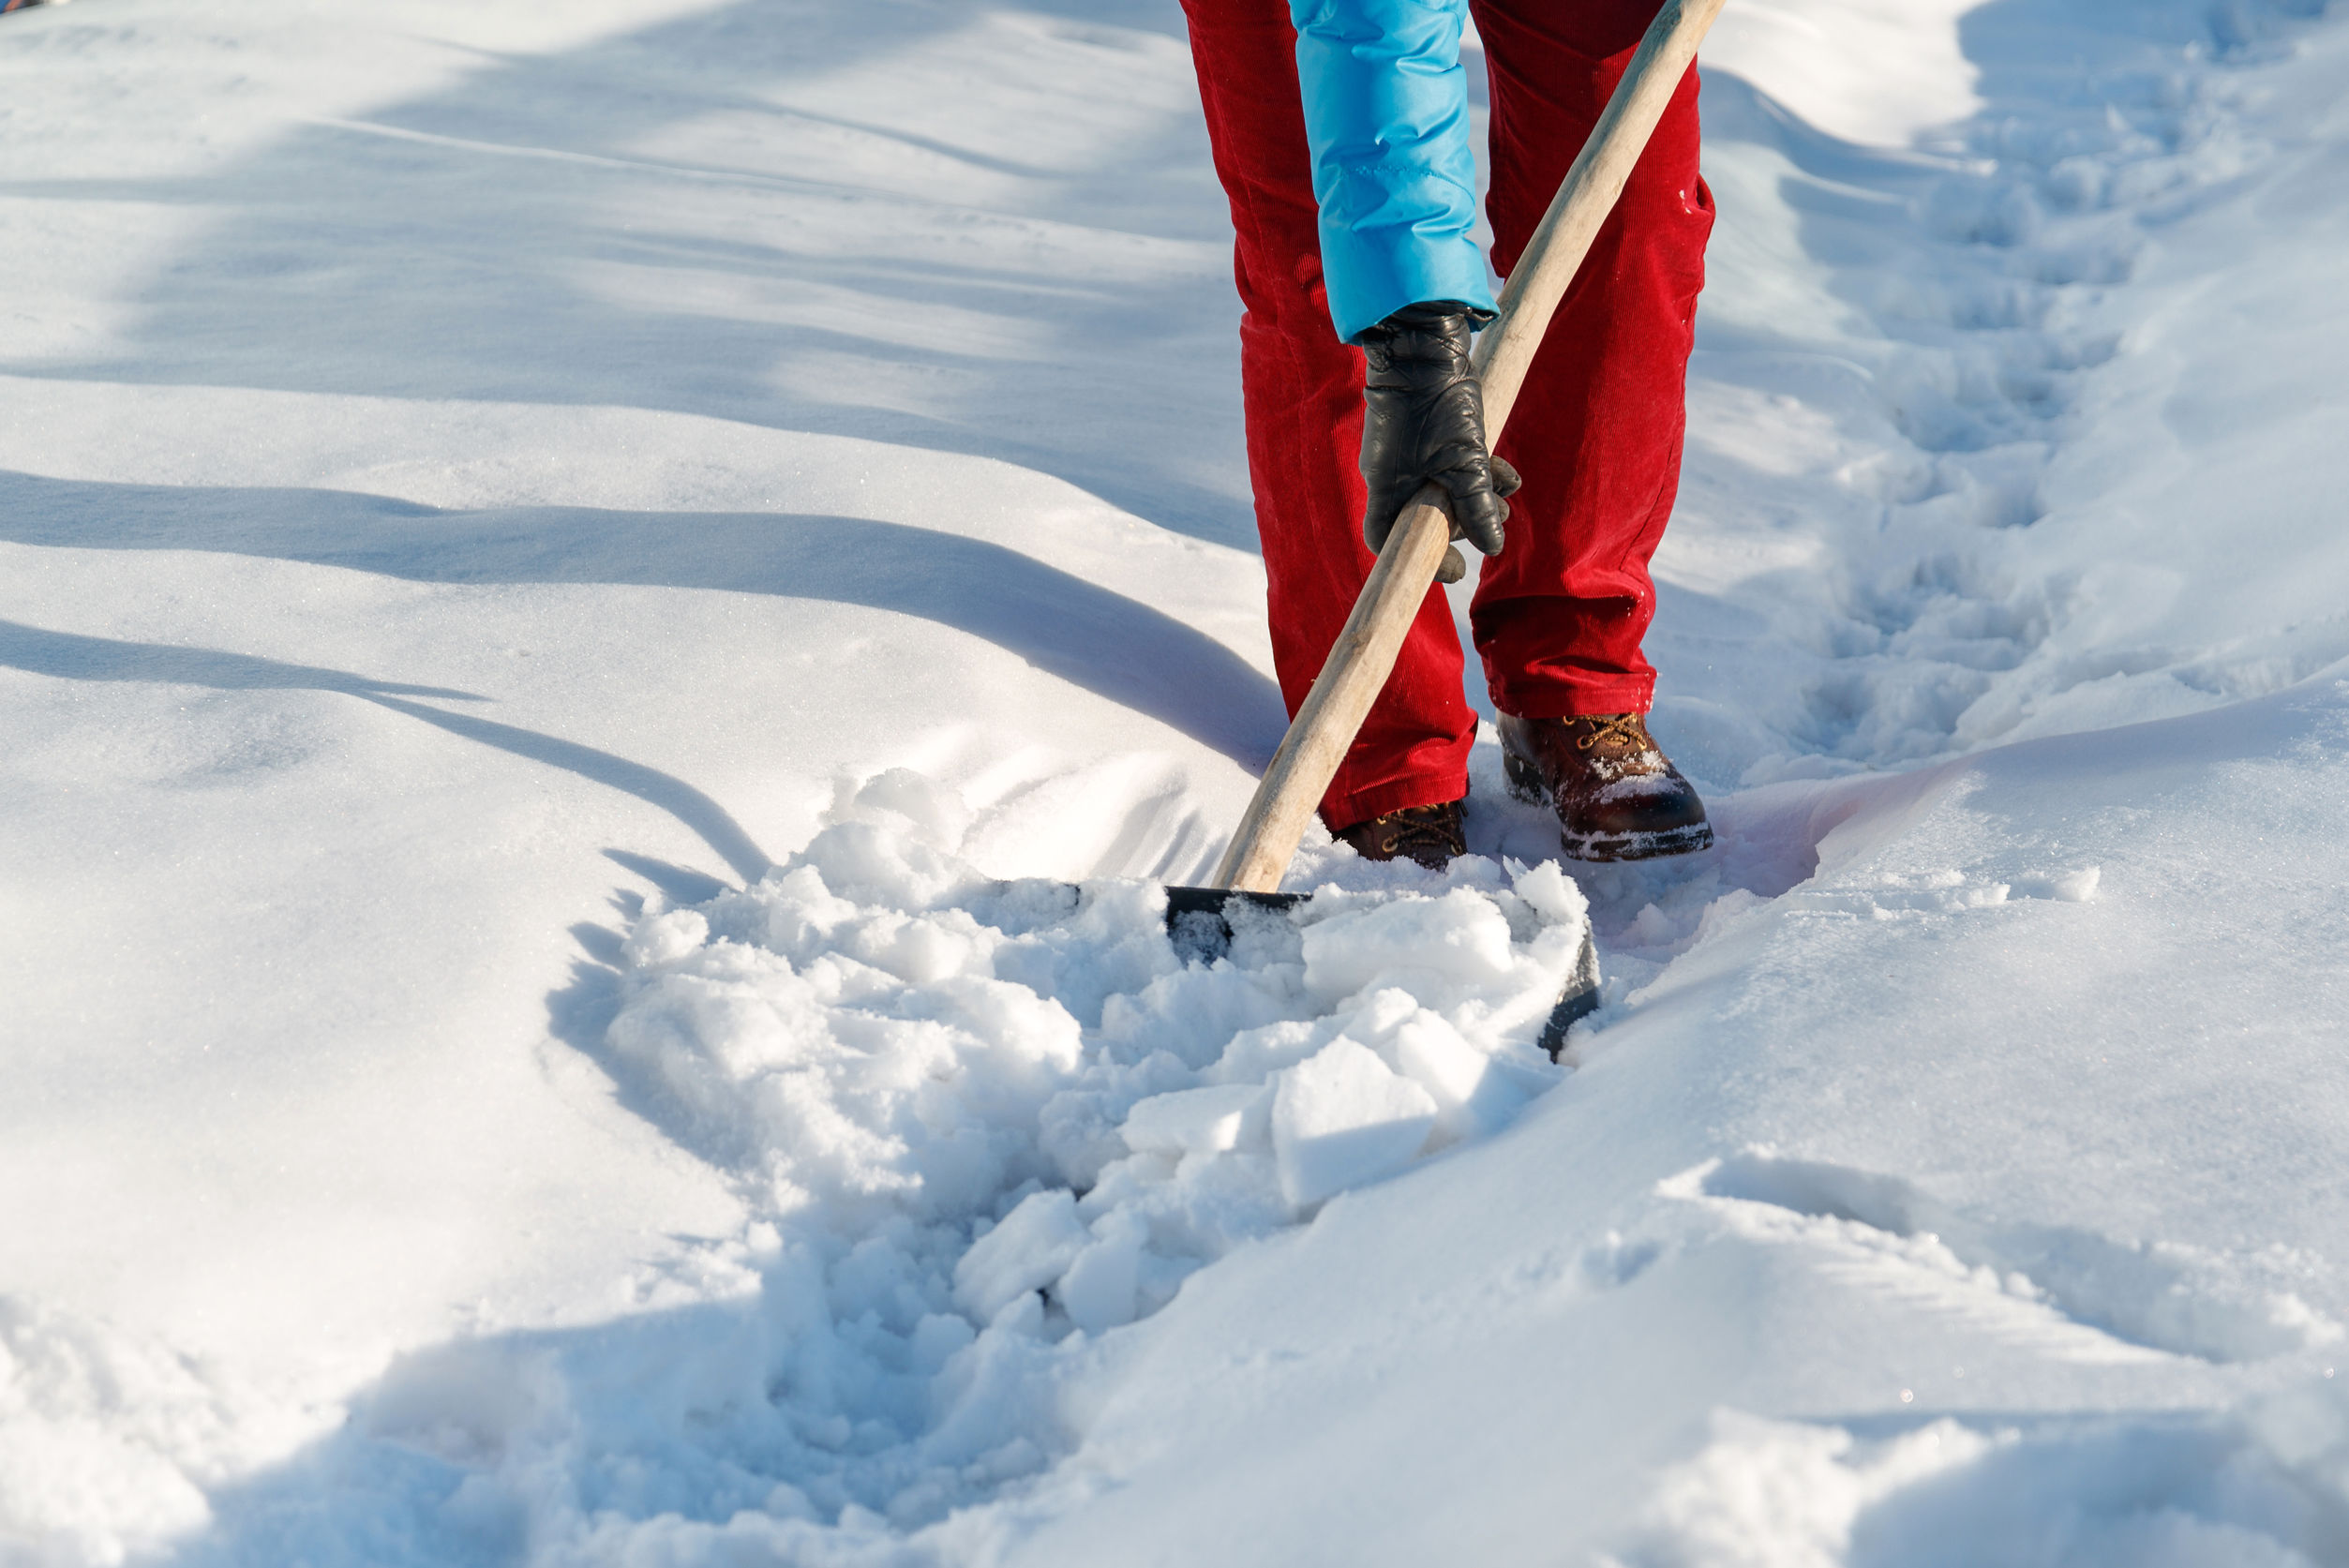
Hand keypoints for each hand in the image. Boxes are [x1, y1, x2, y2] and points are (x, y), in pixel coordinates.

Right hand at [1358, 302, 1520, 560]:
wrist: (1422, 341)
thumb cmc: (1435, 403)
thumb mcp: (1465, 460)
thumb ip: (1477, 506)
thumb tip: (1493, 546)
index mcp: (1386, 487)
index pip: (1387, 542)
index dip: (1421, 560)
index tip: (1456, 568)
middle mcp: (1391, 474)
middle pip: (1422, 518)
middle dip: (1463, 522)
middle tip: (1494, 518)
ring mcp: (1405, 452)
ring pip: (1440, 490)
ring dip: (1476, 496)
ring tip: (1506, 494)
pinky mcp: (1422, 432)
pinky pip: (1446, 463)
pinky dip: (1474, 470)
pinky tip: (1505, 473)